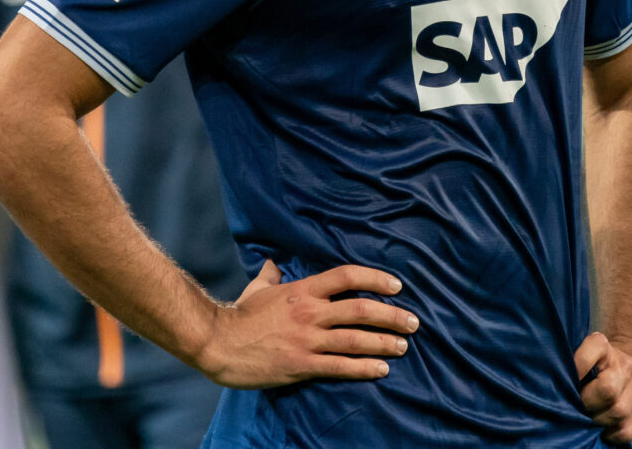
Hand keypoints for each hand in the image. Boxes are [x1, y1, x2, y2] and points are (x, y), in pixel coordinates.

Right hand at [197, 260, 418, 388]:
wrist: (217, 343)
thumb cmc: (239, 314)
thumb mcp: (259, 287)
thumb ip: (272, 273)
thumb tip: (275, 261)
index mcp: (303, 290)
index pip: (348, 276)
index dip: (376, 278)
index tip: (397, 286)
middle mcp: (310, 312)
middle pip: (361, 309)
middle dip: (392, 315)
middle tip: (413, 321)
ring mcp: (307, 340)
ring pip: (356, 339)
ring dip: (385, 342)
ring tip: (403, 345)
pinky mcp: (302, 365)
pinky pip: (340, 367)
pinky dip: (364, 368)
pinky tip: (380, 370)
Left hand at [575, 331, 631, 443]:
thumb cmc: (609, 363)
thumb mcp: (592, 354)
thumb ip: (576, 366)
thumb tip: (556, 390)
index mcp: (607, 348)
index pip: (593, 349)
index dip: (578, 366)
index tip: (567, 381)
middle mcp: (627, 366)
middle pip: (607, 389)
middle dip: (587, 404)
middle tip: (578, 407)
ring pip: (617, 412)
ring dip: (599, 421)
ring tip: (591, 419)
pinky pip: (627, 430)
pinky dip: (612, 435)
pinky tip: (605, 430)